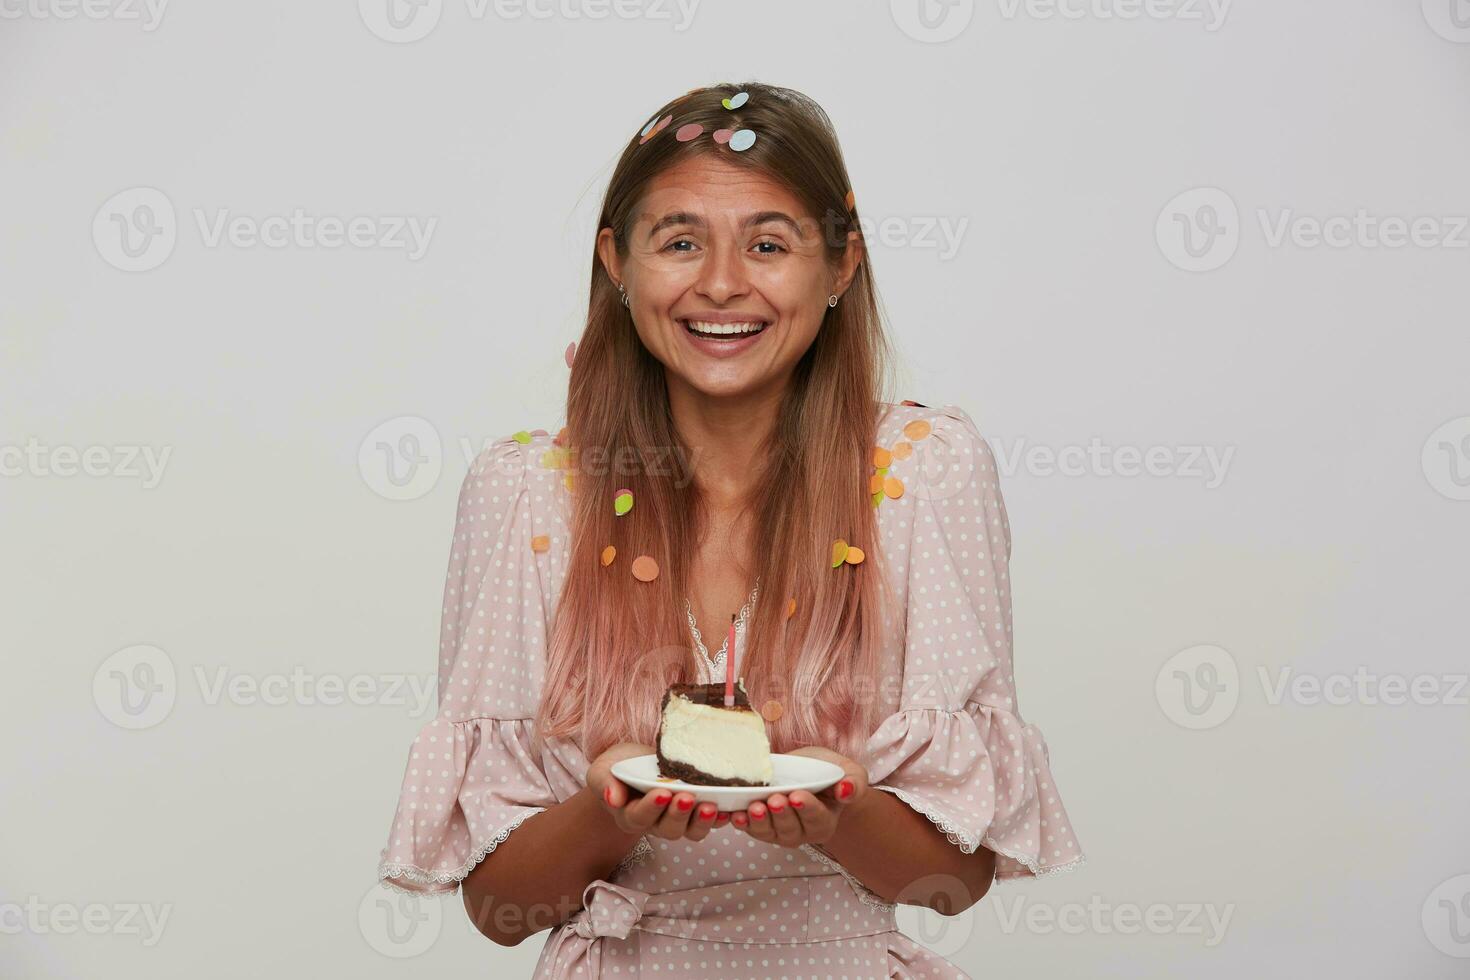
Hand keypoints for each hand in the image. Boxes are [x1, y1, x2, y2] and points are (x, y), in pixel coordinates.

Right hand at [586, 742, 730, 841]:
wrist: (636, 765)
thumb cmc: (619, 767)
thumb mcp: (603, 769)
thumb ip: (604, 782)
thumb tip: (611, 798)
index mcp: (630, 815)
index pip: (640, 816)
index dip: (651, 808)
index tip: (662, 793)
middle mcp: (655, 823)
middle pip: (668, 829)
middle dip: (679, 814)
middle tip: (687, 797)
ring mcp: (677, 820)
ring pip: (691, 831)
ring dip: (702, 821)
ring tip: (710, 806)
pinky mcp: (695, 813)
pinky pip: (709, 822)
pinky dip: (719, 818)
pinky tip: (728, 810)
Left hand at [732, 746, 867, 846]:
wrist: (810, 773)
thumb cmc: (832, 774)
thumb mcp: (850, 772)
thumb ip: (854, 783)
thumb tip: (846, 790)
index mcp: (825, 821)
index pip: (816, 817)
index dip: (806, 808)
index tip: (796, 795)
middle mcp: (802, 832)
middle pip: (790, 829)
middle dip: (780, 815)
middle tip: (774, 800)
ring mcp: (779, 831)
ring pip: (768, 832)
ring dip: (758, 821)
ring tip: (753, 807)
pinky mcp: (760, 826)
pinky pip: (749, 827)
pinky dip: (740, 821)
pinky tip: (733, 813)